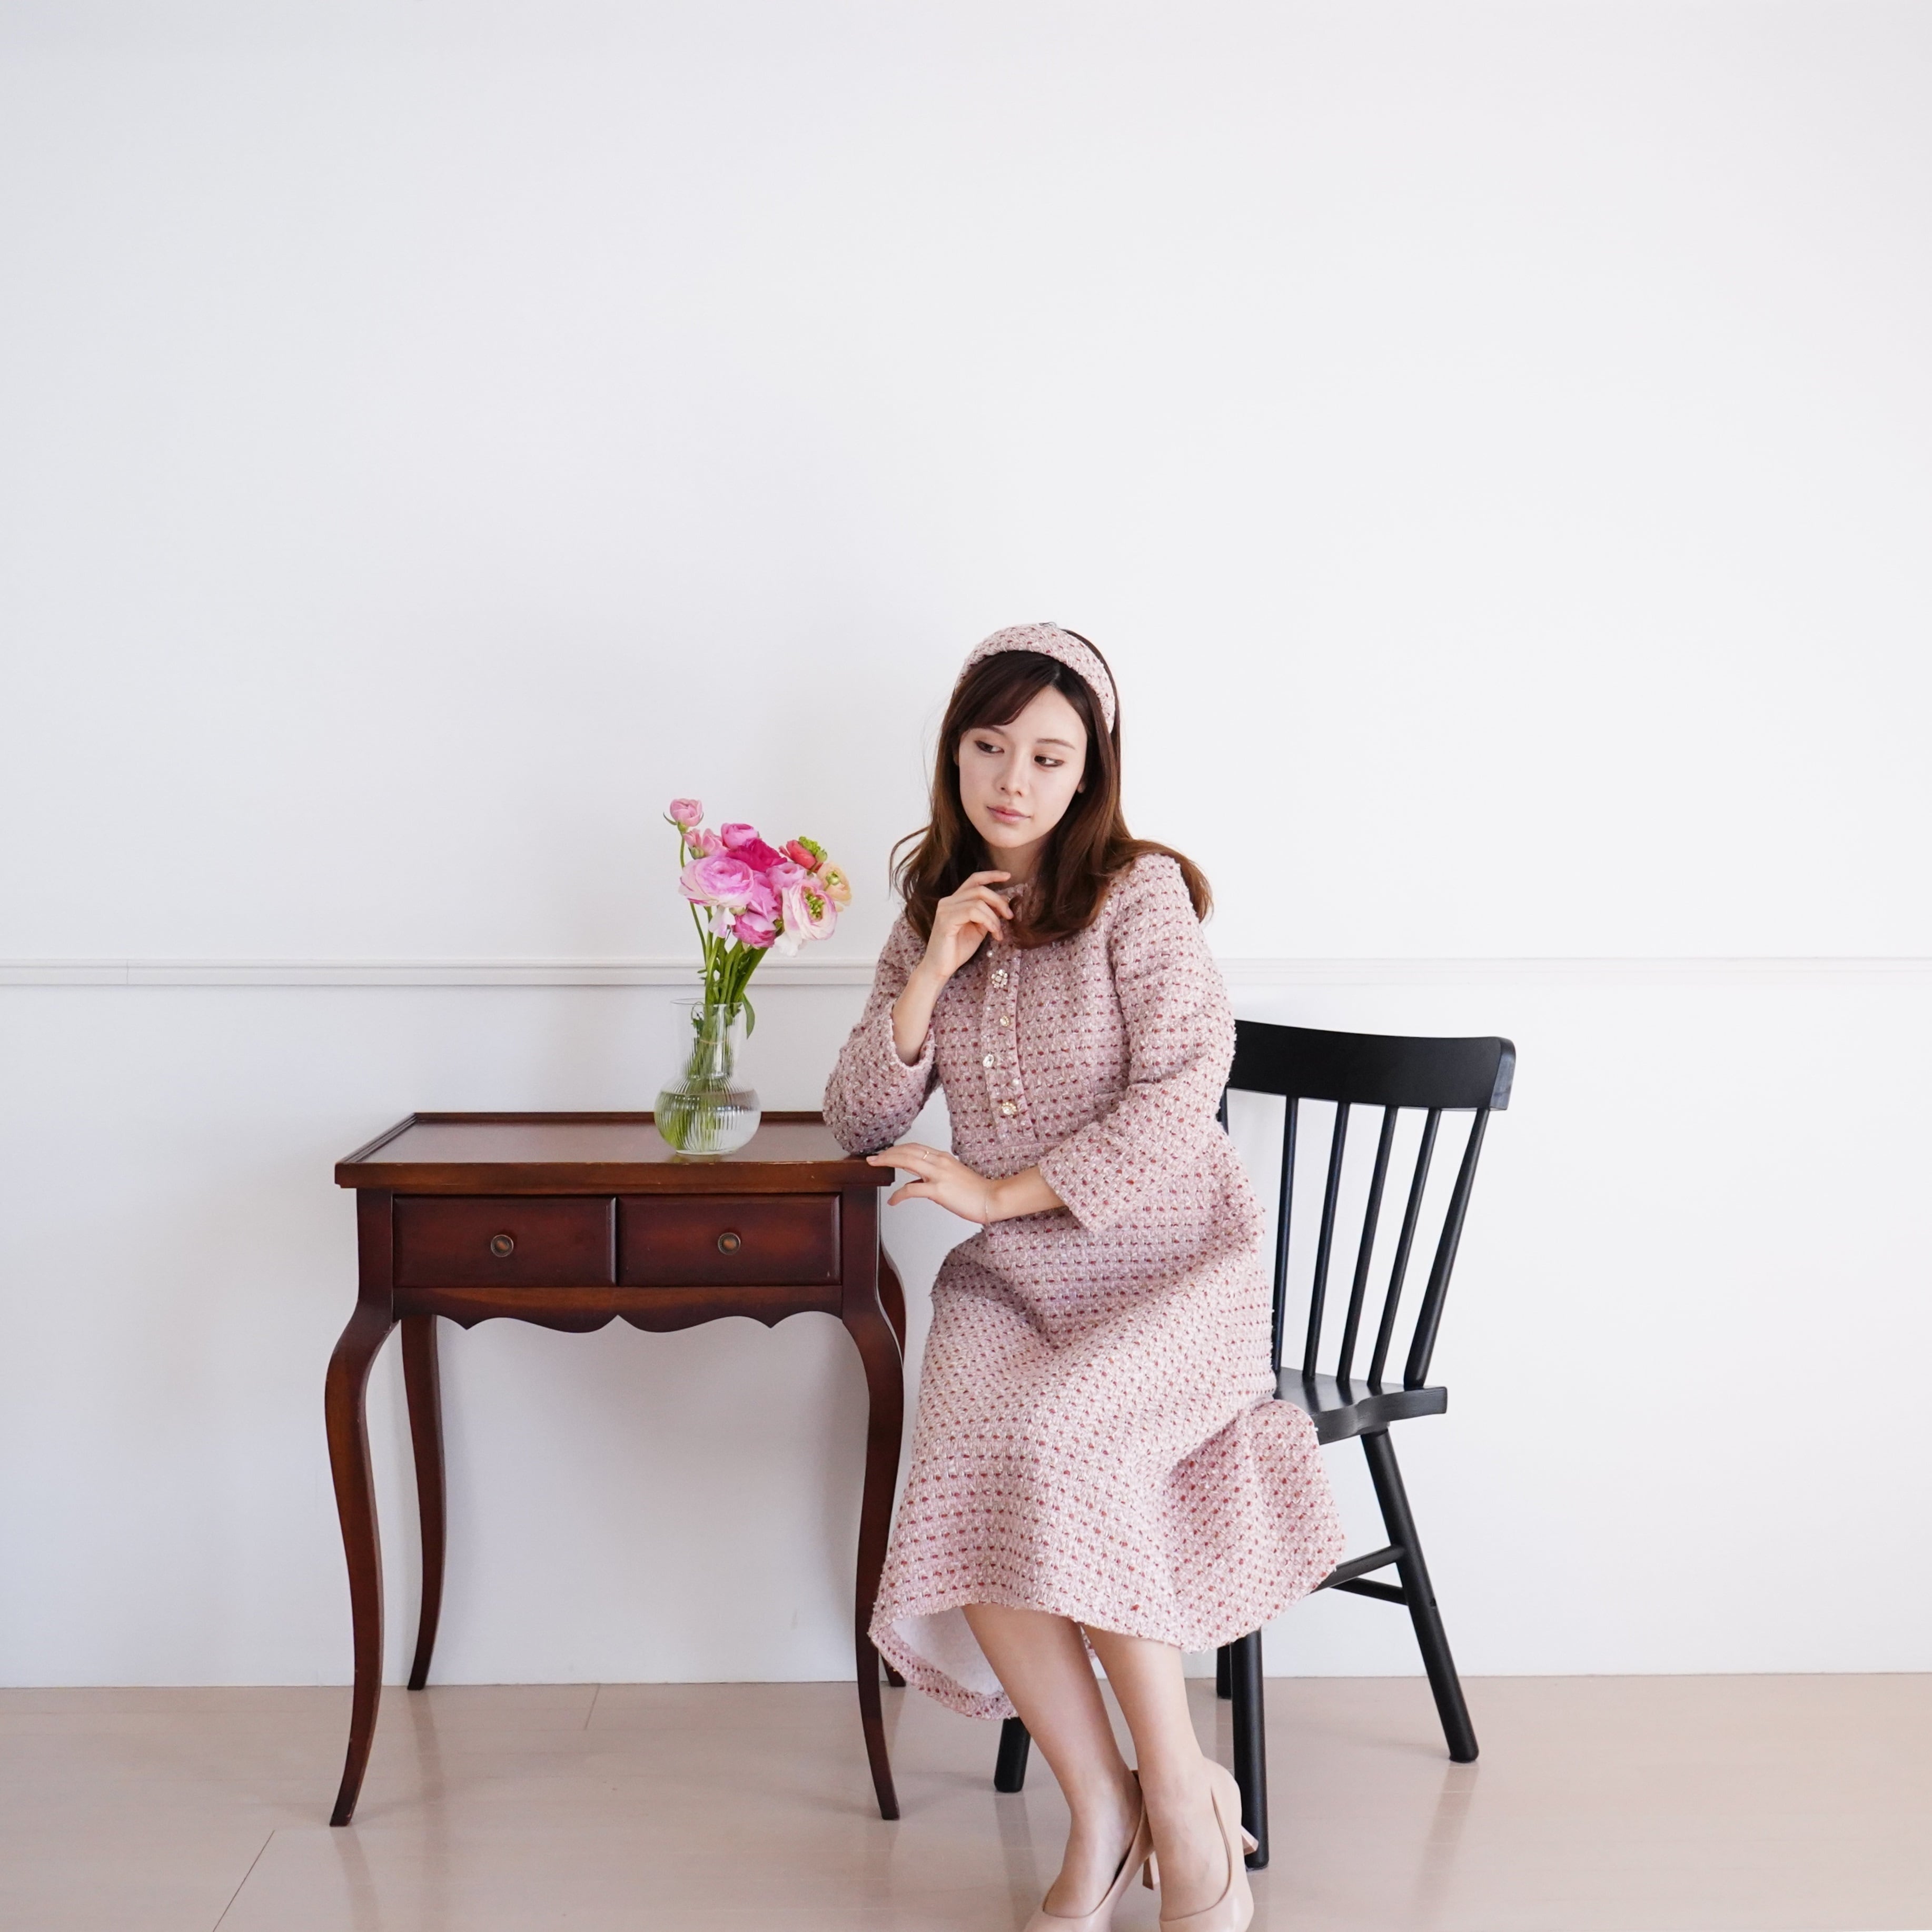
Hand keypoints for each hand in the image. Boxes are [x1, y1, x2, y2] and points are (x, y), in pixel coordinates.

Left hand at [868, 1143, 1000, 1223]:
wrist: (993, 1198)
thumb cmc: (975, 1191)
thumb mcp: (953, 1176)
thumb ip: (934, 1176)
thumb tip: (915, 1182)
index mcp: (942, 1157)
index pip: (914, 1148)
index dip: (896, 1149)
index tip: (884, 1153)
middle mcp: (939, 1162)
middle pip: (907, 1151)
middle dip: (887, 1153)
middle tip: (872, 1158)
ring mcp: (939, 1175)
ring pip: (906, 1161)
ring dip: (887, 1162)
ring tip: (875, 1166)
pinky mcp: (939, 1190)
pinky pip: (912, 1189)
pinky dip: (898, 1195)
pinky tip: (893, 1201)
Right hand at [917, 870, 1015, 984]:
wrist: (940, 968)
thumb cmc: (957, 950)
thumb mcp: (979, 929)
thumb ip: (988, 914)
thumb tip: (1005, 900)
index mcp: (955, 901)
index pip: (974, 880)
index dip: (991, 875)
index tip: (1008, 876)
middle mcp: (948, 901)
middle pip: (979, 889)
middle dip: (999, 901)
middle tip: (1010, 916)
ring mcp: (945, 909)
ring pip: (978, 901)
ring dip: (994, 916)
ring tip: (998, 932)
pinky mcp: (946, 920)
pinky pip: (973, 911)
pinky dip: (988, 921)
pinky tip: (993, 932)